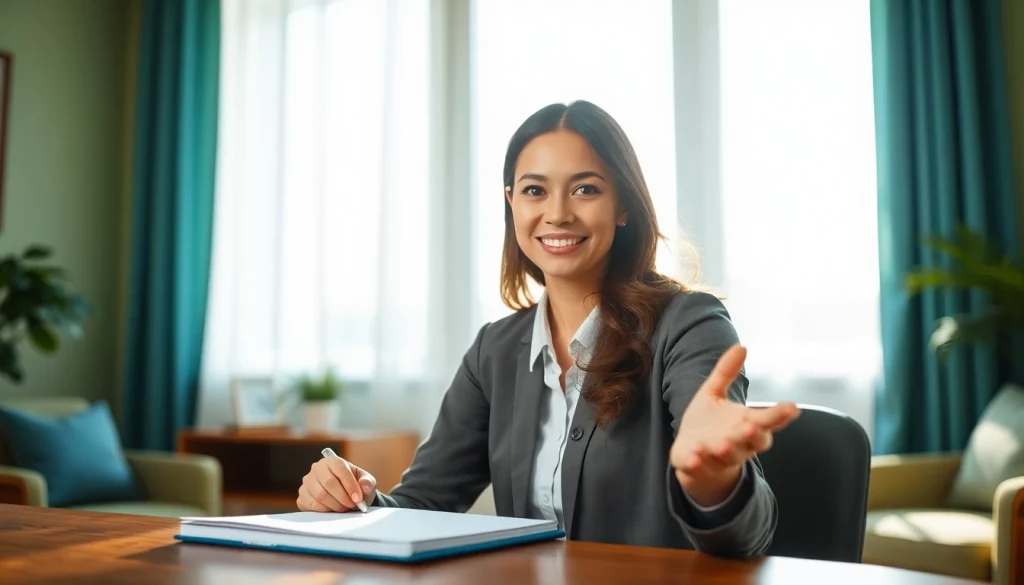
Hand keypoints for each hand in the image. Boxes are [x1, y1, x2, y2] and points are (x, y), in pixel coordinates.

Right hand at [297, 455, 376, 511]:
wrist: (346, 495)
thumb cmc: (356, 486)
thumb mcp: (366, 482)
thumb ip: (368, 483)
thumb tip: (364, 487)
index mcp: (333, 460)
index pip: (340, 469)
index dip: (350, 485)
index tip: (358, 498)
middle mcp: (317, 468)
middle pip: (328, 483)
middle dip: (343, 497)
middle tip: (352, 505)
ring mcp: (307, 482)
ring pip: (320, 495)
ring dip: (335, 505)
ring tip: (344, 507)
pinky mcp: (302, 496)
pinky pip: (312, 505)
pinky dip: (325, 510)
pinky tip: (333, 510)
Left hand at [670, 344, 799, 506]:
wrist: (689, 454)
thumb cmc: (709, 423)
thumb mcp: (714, 393)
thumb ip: (726, 372)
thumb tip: (742, 346)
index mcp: (746, 424)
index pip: (769, 421)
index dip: (780, 415)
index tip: (792, 408)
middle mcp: (738, 443)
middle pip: (755, 442)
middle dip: (755, 435)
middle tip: (753, 426)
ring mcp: (718, 457)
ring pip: (729, 456)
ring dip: (727, 450)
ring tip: (722, 444)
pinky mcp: (696, 465)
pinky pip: (699, 466)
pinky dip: (697, 462)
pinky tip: (694, 457)